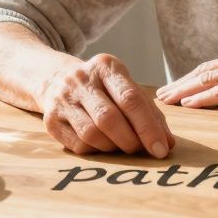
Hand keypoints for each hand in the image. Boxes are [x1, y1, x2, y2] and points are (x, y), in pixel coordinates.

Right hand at [39, 53, 174, 157]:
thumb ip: (149, 112)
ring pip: (92, 134)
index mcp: (106, 66)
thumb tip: (167, 143)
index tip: (161, 149)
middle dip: (131, 140)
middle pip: (109, 118)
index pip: (131, 98)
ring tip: (122, 146)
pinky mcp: (51, 121)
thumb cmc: (103, 88)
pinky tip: (103, 145)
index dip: (148, 127)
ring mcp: (63, 100)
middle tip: (141, 150)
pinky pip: (79, 145)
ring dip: (113, 147)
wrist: (56, 80)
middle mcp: (81, 80)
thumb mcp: (125, 87)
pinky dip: (97, 151)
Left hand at [156, 44, 217, 109]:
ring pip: (206, 79)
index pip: (213, 66)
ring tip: (165, 100)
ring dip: (183, 91)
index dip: (192, 76)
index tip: (176, 85)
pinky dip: (201, 98)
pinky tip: (187, 104)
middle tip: (161, 94)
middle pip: (203, 70)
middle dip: (180, 83)